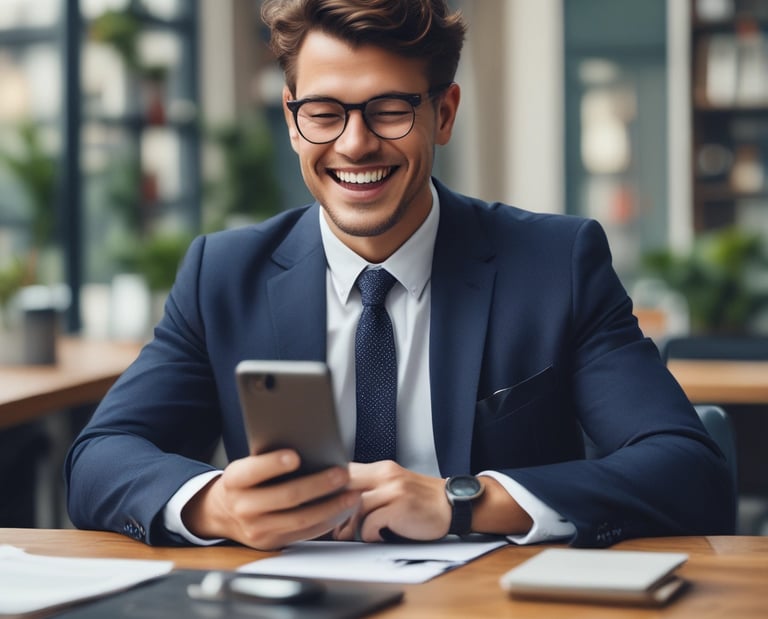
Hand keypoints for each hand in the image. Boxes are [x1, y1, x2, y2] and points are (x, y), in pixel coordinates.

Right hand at [182, 449, 359, 549]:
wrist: (224, 514)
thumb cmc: (245, 482)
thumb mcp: (246, 467)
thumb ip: (268, 460)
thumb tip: (308, 446)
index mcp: (235, 480)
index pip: (253, 471)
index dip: (273, 464)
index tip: (295, 456)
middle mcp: (243, 506)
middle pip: (285, 497)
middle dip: (318, 485)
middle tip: (341, 473)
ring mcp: (257, 529)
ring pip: (300, 519)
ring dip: (331, 507)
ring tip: (351, 494)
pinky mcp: (272, 543)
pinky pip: (305, 534)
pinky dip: (328, 522)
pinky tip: (342, 510)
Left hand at [332, 461, 450, 541]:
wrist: (452, 504)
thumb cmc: (421, 500)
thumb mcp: (395, 485)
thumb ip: (371, 487)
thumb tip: (341, 503)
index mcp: (382, 468)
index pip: (346, 472)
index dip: (331, 489)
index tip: (325, 505)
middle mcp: (386, 475)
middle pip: (346, 486)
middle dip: (334, 507)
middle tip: (330, 524)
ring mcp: (394, 490)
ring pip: (355, 506)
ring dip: (349, 526)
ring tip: (348, 535)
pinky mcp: (400, 508)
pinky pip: (370, 523)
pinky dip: (368, 534)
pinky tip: (373, 537)